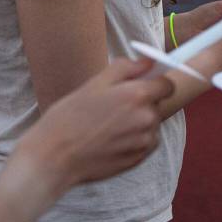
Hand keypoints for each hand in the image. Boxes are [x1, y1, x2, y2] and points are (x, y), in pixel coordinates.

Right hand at [13, 58, 173, 195]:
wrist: (54, 157)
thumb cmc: (69, 117)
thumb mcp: (94, 83)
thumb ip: (126, 68)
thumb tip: (147, 62)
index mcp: (137, 96)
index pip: (167, 85)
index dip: (156, 82)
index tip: (143, 84)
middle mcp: (147, 119)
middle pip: (157, 105)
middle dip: (142, 102)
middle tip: (113, 107)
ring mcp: (144, 141)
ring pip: (151, 124)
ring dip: (138, 122)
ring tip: (108, 125)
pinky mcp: (138, 159)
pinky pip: (145, 142)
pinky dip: (134, 139)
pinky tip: (111, 139)